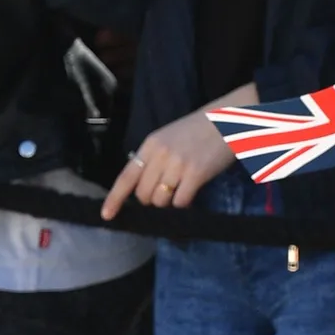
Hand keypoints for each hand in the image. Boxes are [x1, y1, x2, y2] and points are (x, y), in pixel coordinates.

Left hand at [101, 103, 241, 219]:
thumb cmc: (198, 131)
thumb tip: (142, 186)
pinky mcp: (196, 173)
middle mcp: (160, 155)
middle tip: (166, 190)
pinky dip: (184, 202)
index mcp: (150, 145)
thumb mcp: (168, 138)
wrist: (228, 120)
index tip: (106, 215)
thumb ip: (153, 158)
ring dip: (169, 201)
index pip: (126, 176)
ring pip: (160, 200)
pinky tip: (191, 191)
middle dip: (151, 199)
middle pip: (143, 194)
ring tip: (181, 187)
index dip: (115, 198)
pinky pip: (180, 201)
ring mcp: (178, 164)